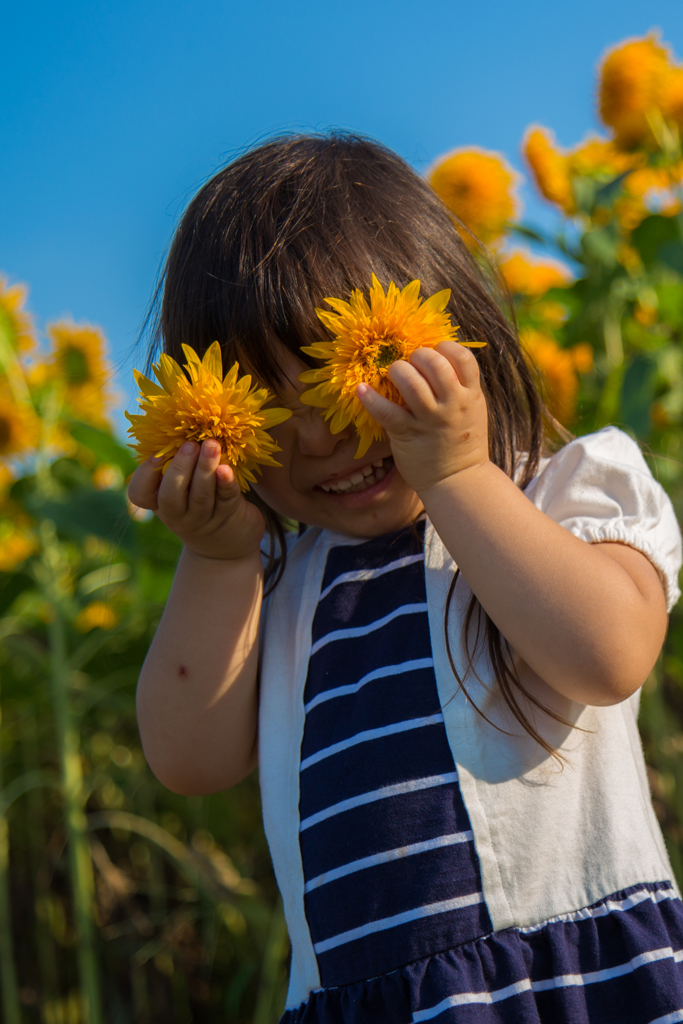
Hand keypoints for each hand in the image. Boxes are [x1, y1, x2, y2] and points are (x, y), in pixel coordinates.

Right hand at [127, 440, 264, 560]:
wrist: (227, 544)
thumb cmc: (199, 501)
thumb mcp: (182, 488)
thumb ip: (176, 463)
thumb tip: (179, 420)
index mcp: (159, 502)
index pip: (140, 494)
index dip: (144, 476)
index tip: (155, 455)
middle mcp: (177, 514)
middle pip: (171, 496)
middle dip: (179, 468)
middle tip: (189, 444)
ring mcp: (203, 519)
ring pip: (201, 496)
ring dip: (205, 469)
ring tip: (211, 445)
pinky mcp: (229, 517)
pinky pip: (226, 499)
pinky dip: (226, 483)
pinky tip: (227, 469)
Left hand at [356, 341, 488, 494]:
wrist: (459, 482)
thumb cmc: (461, 442)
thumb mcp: (472, 409)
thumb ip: (459, 385)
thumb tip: (438, 355)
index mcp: (470, 395)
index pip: (461, 356)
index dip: (444, 347)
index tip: (434, 353)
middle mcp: (452, 404)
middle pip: (434, 362)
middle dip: (417, 356)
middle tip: (411, 365)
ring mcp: (429, 420)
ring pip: (410, 381)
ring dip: (396, 371)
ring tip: (393, 376)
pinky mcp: (407, 434)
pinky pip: (386, 411)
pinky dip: (370, 398)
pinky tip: (361, 390)